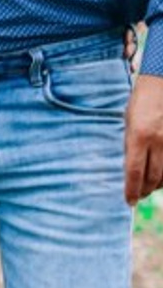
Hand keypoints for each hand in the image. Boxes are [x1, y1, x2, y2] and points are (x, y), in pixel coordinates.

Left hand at [125, 72, 162, 204]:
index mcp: (138, 136)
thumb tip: (130, 168)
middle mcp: (157, 142)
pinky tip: (161, 179)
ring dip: (157, 185)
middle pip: (152, 177)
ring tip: (148, 188)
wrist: (161, 86)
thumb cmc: (141, 103)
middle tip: (138, 196)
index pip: (133, 171)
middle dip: (144, 190)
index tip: (128, 201)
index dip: (131, 189)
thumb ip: (130, 144)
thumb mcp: (129, 123)